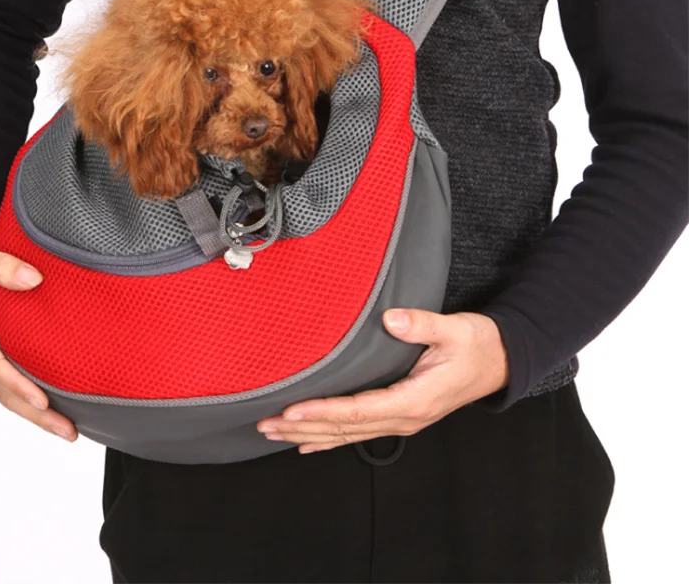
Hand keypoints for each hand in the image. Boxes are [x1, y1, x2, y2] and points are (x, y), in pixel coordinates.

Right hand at [0, 231, 76, 441]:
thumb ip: (1, 265)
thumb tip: (33, 279)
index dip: (18, 384)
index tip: (42, 401)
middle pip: (3, 390)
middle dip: (35, 413)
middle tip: (68, 432)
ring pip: (5, 390)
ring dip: (34, 412)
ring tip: (66, 429)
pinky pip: (6, 378)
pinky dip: (26, 396)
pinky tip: (50, 405)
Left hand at [257, 308, 508, 453]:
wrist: (500, 361)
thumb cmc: (476, 344)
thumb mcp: (454, 329)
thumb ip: (422, 325)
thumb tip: (392, 320)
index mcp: (415, 398)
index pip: (359, 409)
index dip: (323, 411)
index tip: (291, 411)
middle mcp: (405, 417)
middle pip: (345, 428)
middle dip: (303, 428)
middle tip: (265, 426)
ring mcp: (403, 420)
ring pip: (348, 434)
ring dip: (310, 435)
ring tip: (275, 434)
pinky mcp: (401, 416)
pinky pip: (360, 433)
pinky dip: (331, 439)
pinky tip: (309, 444)